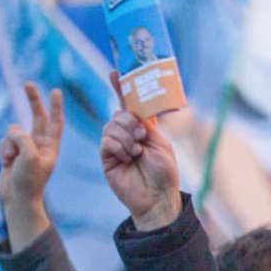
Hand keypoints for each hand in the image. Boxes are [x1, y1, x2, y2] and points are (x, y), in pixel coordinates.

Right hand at [0, 83, 62, 250]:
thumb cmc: (29, 181)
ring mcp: (24, 148)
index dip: (55, 106)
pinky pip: (4, 142)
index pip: (55, 121)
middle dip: (33, 100)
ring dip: (10, 145)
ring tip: (14, 161)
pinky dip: (3, 151)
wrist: (17, 199)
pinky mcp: (11, 153)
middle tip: (29, 84)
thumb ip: (23, 138)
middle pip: (36, 116)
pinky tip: (7, 163)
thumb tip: (14, 131)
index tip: (56, 91)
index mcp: (51, 146)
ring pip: (13, 132)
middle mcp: (39, 145)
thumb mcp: (30, 157)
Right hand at [101, 72, 180, 229]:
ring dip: (126, 136)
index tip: (115, 72)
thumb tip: (132, 111)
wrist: (157, 198)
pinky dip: (118, 146)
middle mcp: (127, 135)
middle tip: (141, 136)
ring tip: (137, 152)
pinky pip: (106, 141)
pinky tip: (128, 157)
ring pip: (110, 126)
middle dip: (129, 121)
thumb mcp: (160, 143)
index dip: (121, 88)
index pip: (129, 105)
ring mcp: (115, 146)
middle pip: (118, 114)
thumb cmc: (164, 173)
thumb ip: (146, 124)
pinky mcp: (106, 158)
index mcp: (143, 129)